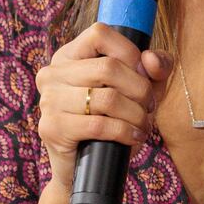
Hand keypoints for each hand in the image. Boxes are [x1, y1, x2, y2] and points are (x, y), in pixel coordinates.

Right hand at [35, 23, 171, 190]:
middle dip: (140, 89)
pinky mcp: (52, 128)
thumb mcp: (140, 90)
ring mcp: (49, 100)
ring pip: (107, 98)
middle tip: (149, 107)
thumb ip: (155, 69)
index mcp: (69, 56)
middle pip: (108, 67)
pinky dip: (125, 132)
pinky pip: (99, 125)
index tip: (143, 75)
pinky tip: (134, 137)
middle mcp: (53, 73)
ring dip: (136, 114)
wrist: (88, 169)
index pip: (100, 34)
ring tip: (143, 124)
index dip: (129, 52)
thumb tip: (151, 60)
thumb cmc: (115, 121)